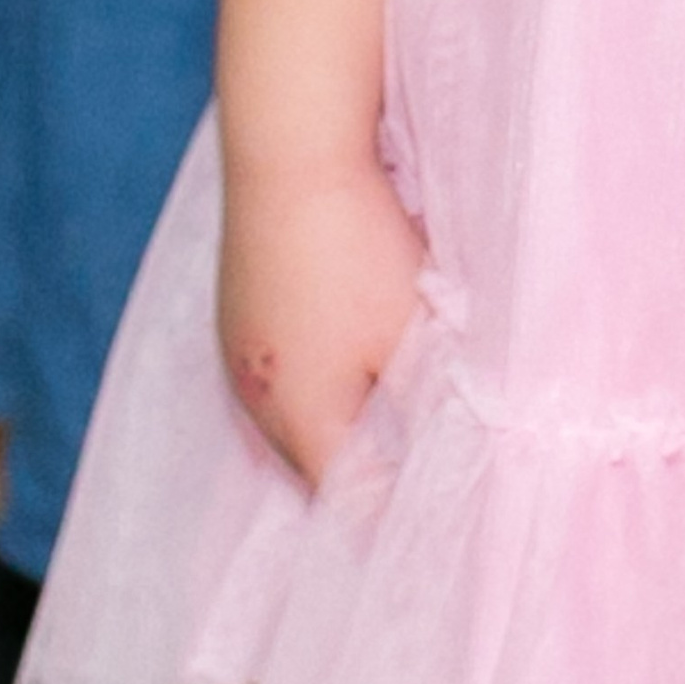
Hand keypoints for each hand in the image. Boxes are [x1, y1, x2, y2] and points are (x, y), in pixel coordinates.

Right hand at [218, 147, 425, 486]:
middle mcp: (257, 401)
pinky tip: (338, 364)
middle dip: (359, 481)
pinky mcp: (237, 313)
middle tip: (406, 492)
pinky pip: (275, 377)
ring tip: (377, 438)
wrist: (288, 157)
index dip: (388, 518)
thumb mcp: (410, 334)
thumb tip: (447, 450)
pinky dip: (309, 387)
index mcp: (303, 420)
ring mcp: (237, 355)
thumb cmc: (358, 249)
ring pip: (290, 421)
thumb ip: (425, 404)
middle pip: (314, 466)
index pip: (349, 501)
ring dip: (330, 431)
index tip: (426, 525)